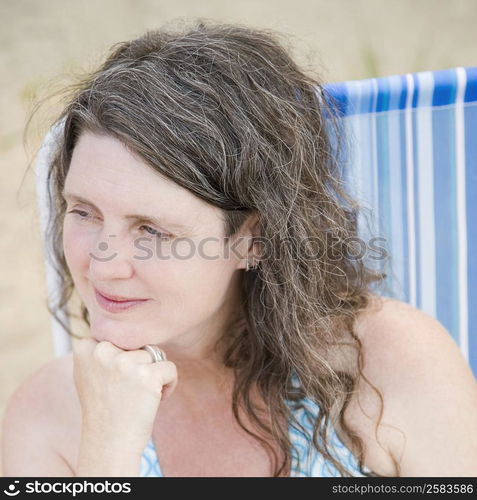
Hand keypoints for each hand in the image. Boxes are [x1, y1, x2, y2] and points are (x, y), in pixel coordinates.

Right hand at [73, 336, 177, 451]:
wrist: (110, 444)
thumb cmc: (104, 410)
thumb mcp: (90, 373)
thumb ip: (100, 350)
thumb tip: (121, 329)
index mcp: (85, 348)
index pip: (119, 336)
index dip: (123, 358)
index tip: (115, 381)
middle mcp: (102, 351)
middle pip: (138, 344)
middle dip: (140, 365)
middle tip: (128, 391)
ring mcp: (124, 362)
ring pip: (155, 355)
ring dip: (154, 374)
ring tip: (139, 396)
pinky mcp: (147, 375)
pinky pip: (170, 368)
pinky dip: (170, 384)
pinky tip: (155, 400)